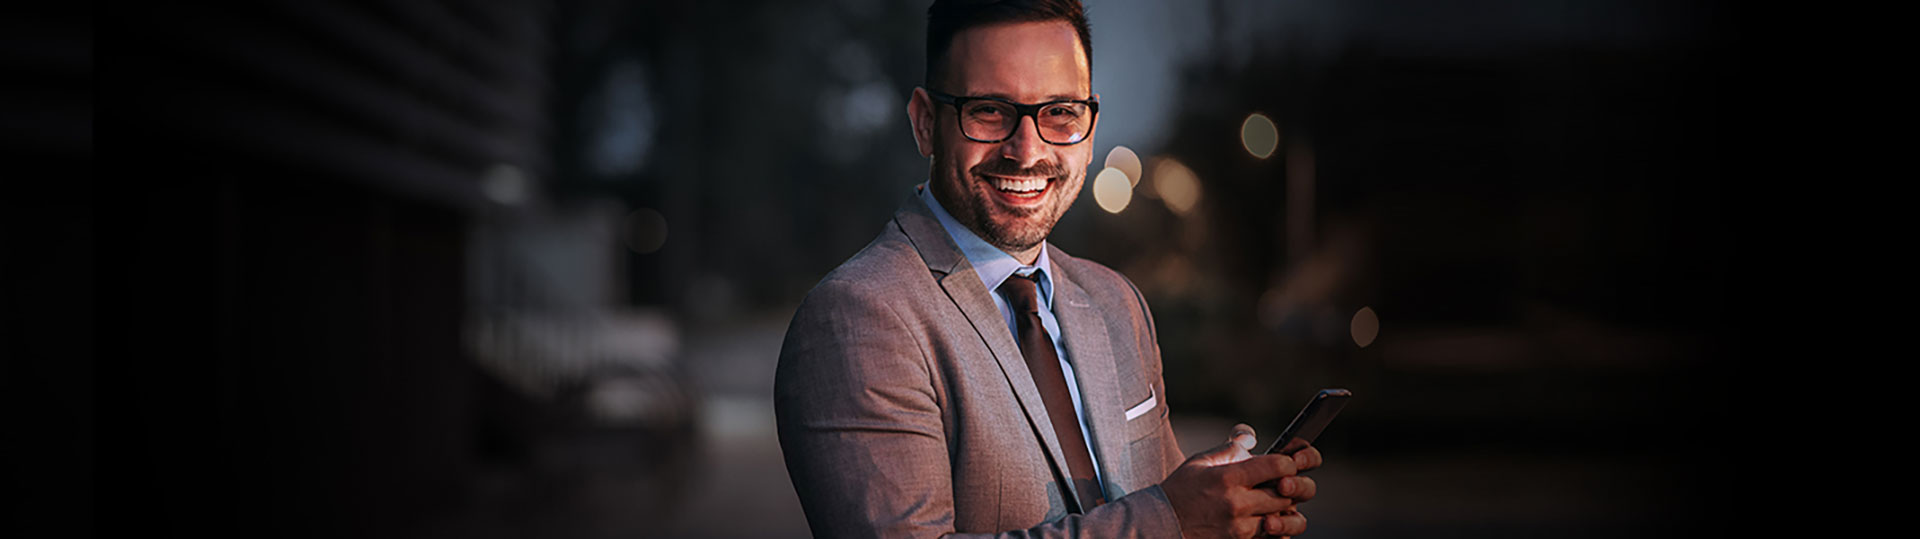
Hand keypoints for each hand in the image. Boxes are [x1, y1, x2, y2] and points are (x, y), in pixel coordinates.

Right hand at [1161, 425, 1315, 538]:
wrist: (1161, 525)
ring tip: (1271, 503)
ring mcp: (1240, 528)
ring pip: (1281, 517)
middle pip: (1286, 494)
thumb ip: (1229, 449)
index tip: (1284, 464)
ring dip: (1281, 509)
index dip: (1288, 463)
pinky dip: (1272, 528)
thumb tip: (1250, 439)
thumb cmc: (1180, 491)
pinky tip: (1263, 519)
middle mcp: (1237, 504)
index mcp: (1228, 478)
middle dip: (1288, 487)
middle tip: (1281, 484)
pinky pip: (1271, 537)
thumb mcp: (1200, 462)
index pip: (1278, 466)